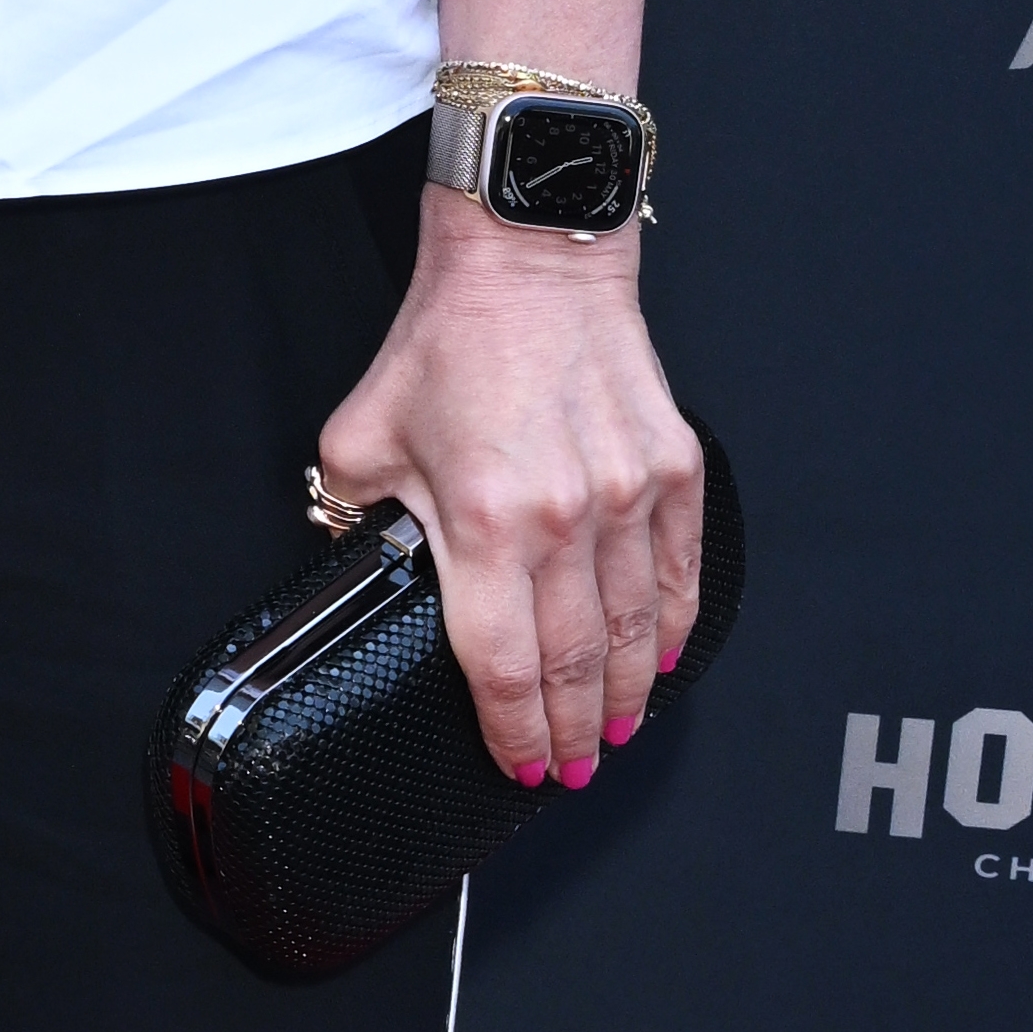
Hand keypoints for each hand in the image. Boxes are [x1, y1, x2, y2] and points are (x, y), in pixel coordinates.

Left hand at [314, 203, 702, 787]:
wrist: (531, 262)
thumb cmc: (453, 338)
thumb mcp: (365, 435)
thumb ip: (354, 512)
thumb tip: (357, 558)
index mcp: (482, 523)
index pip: (501, 665)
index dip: (513, 732)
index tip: (521, 766)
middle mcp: (564, 519)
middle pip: (575, 663)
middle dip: (573, 731)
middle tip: (573, 769)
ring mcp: (628, 495)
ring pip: (634, 629)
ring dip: (627, 693)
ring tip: (618, 732)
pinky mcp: (672, 468)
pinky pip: (678, 571)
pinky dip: (672, 626)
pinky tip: (661, 659)